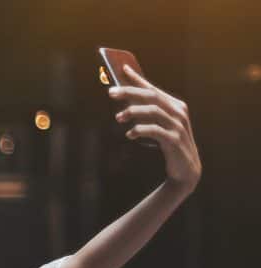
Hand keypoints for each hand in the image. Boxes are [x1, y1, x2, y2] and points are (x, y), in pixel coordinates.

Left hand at [109, 64, 201, 193]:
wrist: (186, 169)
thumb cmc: (169, 143)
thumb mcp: (159, 125)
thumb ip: (146, 113)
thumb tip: (125, 101)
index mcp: (175, 105)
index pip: (153, 88)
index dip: (138, 78)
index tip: (121, 69)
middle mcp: (178, 112)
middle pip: (152, 96)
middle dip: (130, 92)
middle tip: (110, 92)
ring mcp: (178, 126)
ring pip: (154, 111)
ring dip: (133, 112)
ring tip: (118, 117)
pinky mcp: (175, 140)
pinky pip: (155, 131)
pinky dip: (140, 130)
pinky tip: (130, 134)